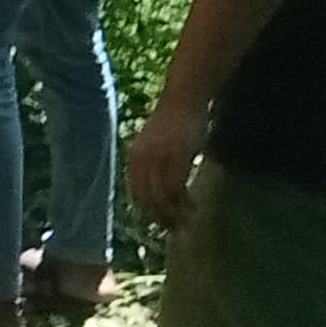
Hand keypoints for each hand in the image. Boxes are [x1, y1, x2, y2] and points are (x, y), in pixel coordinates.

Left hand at [126, 101, 210, 230]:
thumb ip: (150, 163)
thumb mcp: (153, 144)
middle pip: (148, 199)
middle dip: (160, 217)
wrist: (183, 98)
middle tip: (173, 228)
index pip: (136, 193)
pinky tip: (191, 206)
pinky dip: (183, 201)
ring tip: (185, 220)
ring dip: (173, 213)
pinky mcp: (176, 157)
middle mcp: (141, 160)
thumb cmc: (172, 121)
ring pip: (162, 197)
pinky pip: (177, 188)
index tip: (158, 222)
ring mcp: (158, 159)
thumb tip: (154, 188)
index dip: (147, 211)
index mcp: (133, 158)